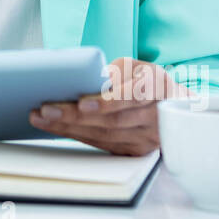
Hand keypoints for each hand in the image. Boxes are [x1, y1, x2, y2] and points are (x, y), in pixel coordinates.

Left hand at [28, 57, 192, 155]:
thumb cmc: (149, 82)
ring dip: (70, 128)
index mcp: (157, 87)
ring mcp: (147, 138)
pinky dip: (78, 135)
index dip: (107, 102)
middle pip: (112, 120)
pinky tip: (56, 128)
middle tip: (46, 109)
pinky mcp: (136, 150)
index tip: (82, 103)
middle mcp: (155, 116)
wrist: (176, 108)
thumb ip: (116, 72)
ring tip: (42, 118)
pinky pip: (103, 144)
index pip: (132, 97)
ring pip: (105, 135)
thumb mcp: (137, 67)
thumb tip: (84, 78)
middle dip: (75, 116)